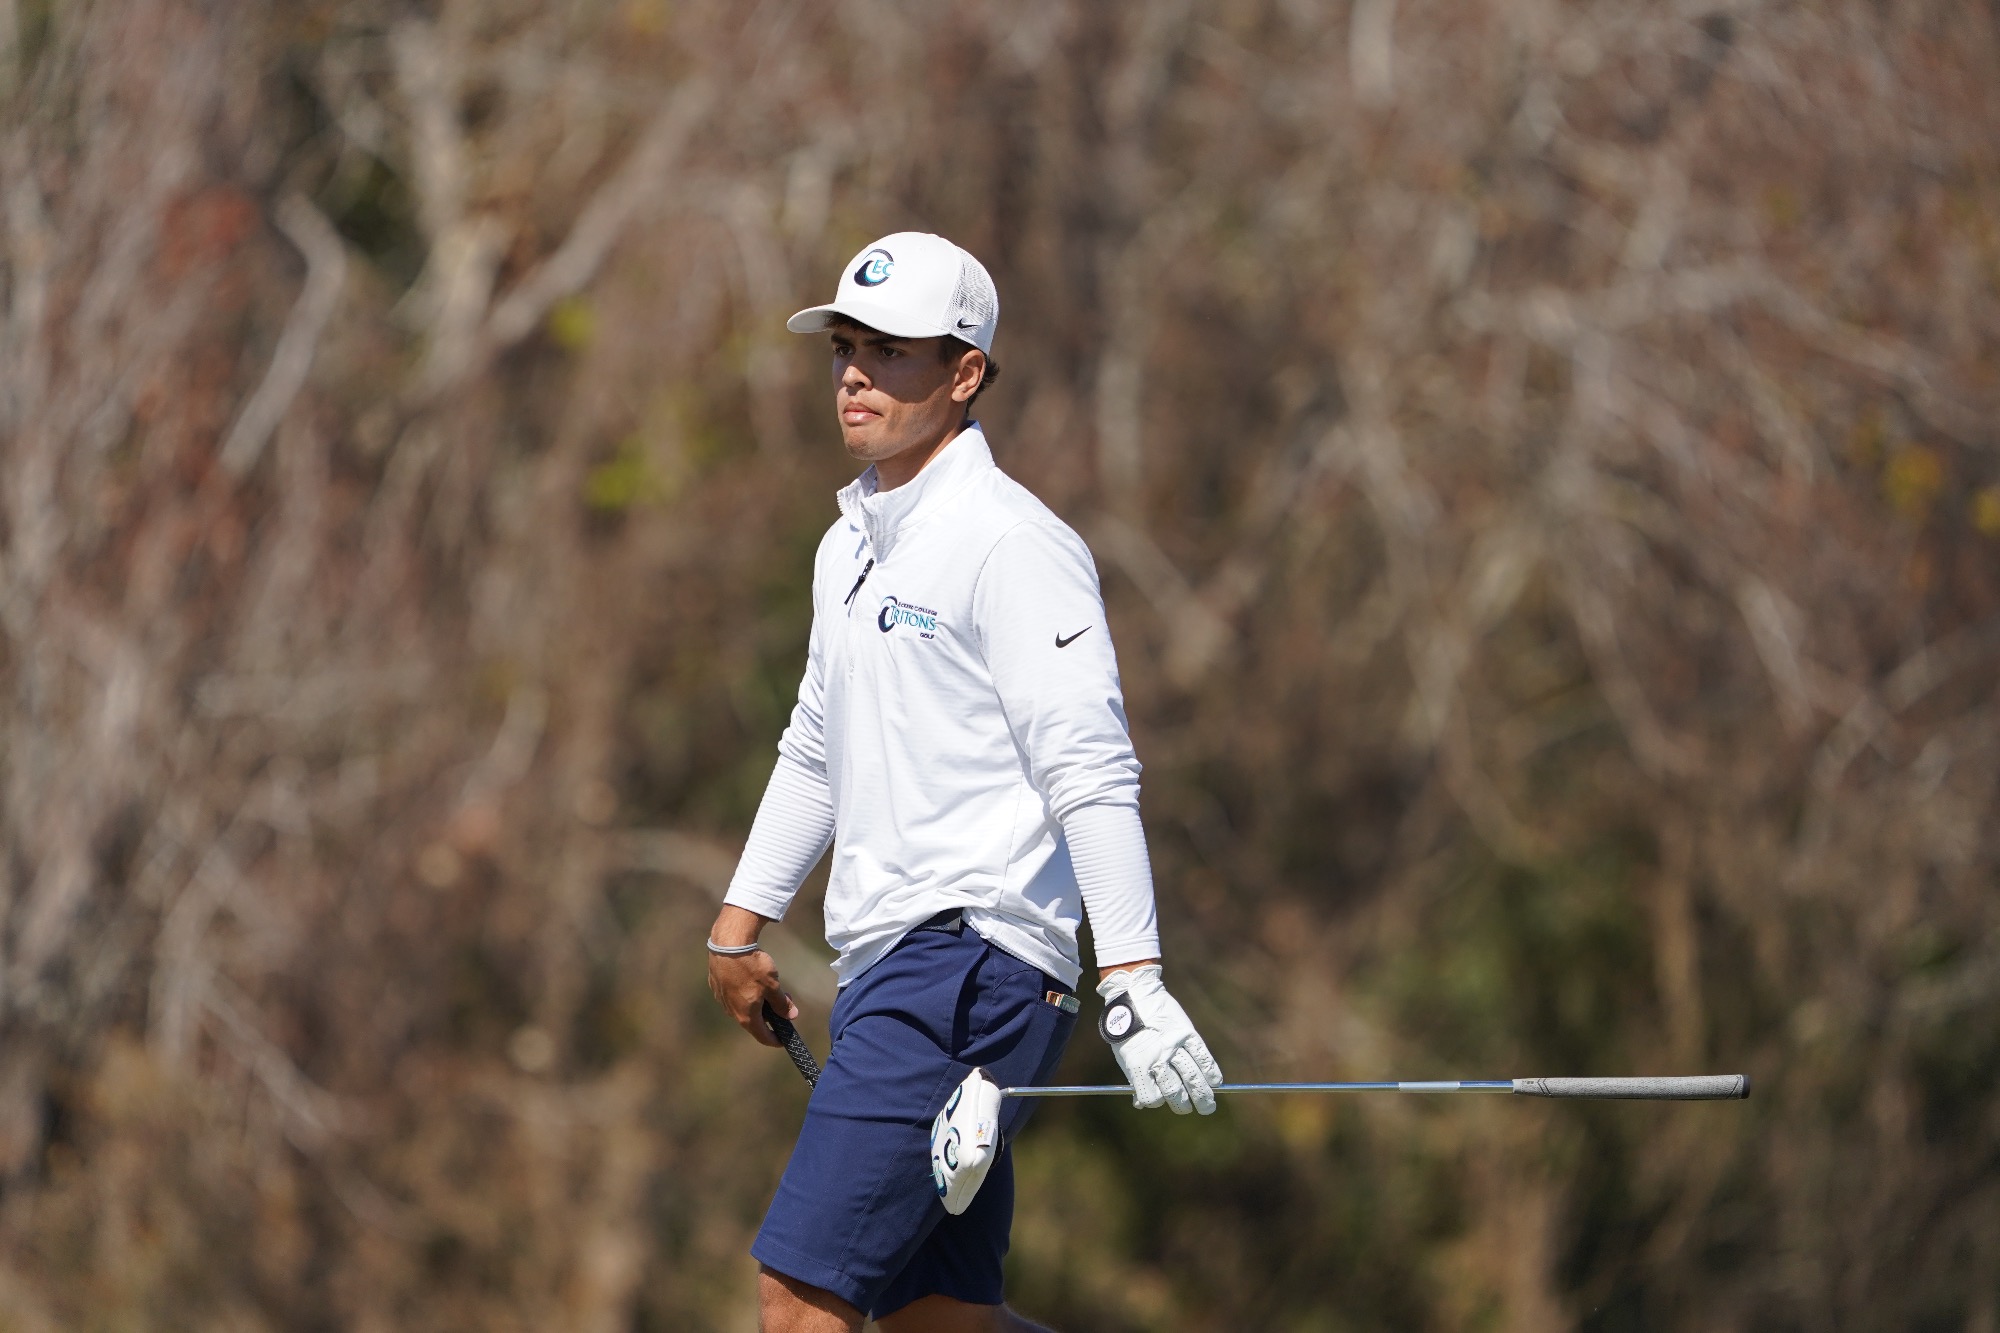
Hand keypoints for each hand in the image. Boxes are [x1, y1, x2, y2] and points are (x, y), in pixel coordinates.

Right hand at [707, 906, 797, 1048]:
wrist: (728, 945)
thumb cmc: (752, 967)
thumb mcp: (773, 986)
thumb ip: (781, 1003)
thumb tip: (792, 1016)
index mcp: (746, 1016)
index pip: (762, 1036)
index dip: (774, 1040)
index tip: (782, 1040)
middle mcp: (731, 1011)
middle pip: (751, 1021)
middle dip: (768, 1017)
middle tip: (782, 1005)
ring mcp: (721, 998)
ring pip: (741, 1007)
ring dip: (755, 1004)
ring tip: (767, 990)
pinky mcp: (716, 985)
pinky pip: (732, 996)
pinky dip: (744, 993)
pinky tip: (750, 980)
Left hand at [1095, 964, 1224, 1114]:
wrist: (1134, 994)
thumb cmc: (1127, 1030)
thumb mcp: (1124, 1055)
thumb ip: (1136, 1079)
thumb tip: (1141, 1104)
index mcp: (1137, 1065)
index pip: (1153, 1097)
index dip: (1158, 1102)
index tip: (1162, 1100)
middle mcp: (1156, 1058)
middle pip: (1175, 1091)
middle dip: (1186, 1105)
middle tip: (1197, 1109)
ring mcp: (1173, 1045)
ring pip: (1192, 1077)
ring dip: (1203, 1094)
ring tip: (1208, 1105)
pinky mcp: (1186, 1032)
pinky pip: (1202, 1056)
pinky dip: (1211, 1071)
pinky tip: (1215, 1081)